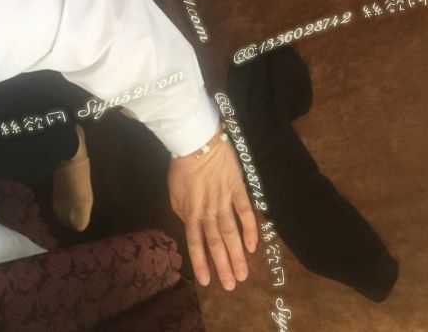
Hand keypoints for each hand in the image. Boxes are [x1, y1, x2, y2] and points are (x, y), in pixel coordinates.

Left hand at [168, 132, 257, 290]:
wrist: (198, 141)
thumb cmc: (183, 166)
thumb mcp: (174, 193)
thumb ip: (183, 213)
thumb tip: (191, 227)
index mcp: (191, 212)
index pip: (196, 243)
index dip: (201, 263)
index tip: (207, 283)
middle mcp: (208, 210)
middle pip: (216, 242)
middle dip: (223, 266)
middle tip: (232, 286)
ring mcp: (224, 200)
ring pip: (231, 232)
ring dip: (237, 255)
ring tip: (243, 274)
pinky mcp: (238, 189)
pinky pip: (245, 211)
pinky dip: (250, 229)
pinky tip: (253, 246)